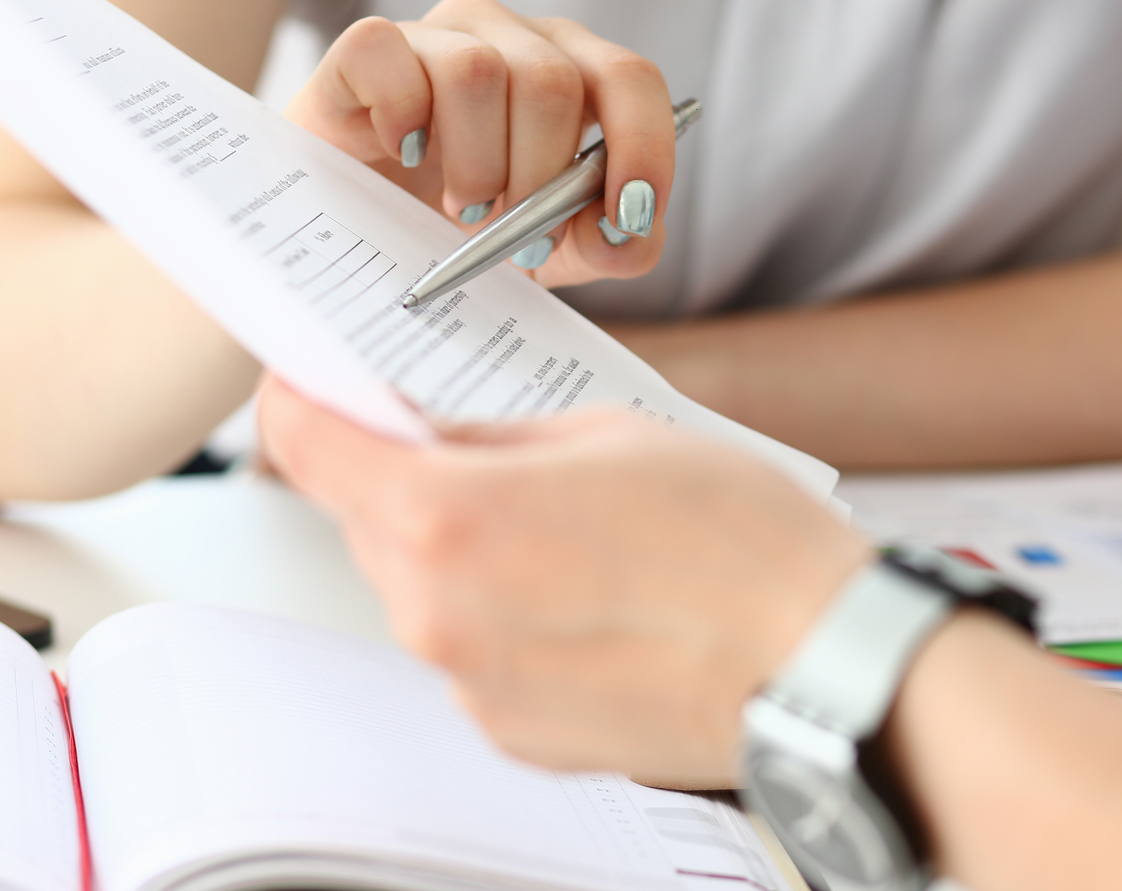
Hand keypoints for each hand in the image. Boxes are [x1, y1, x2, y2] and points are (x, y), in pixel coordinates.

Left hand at [257, 379, 870, 784]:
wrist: (819, 663)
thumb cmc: (741, 543)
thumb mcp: (610, 434)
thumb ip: (493, 436)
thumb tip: (429, 434)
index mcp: (448, 517)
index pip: (307, 446)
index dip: (303, 403)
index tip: (313, 388)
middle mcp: (438, 613)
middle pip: (367, 523)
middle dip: (410, 481)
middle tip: (494, 457)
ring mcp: (473, 685)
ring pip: (421, 592)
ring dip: (465, 556)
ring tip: (576, 539)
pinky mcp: (513, 734)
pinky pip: (474, 655)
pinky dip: (507, 621)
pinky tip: (593, 602)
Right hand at [284, 0, 674, 287]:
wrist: (370, 234)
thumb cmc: (474, 226)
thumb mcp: (558, 251)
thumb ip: (614, 246)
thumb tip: (625, 231)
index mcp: (573, 72)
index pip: (630, 79)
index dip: (642, 145)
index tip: (631, 213)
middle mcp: (511, 37)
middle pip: (553, 83)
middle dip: (540, 177)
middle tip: (515, 232)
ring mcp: (439, 34)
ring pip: (477, 72)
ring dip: (475, 162)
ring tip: (463, 205)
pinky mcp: (369, 48)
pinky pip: (389, 54)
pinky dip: (401, 116)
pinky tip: (404, 155)